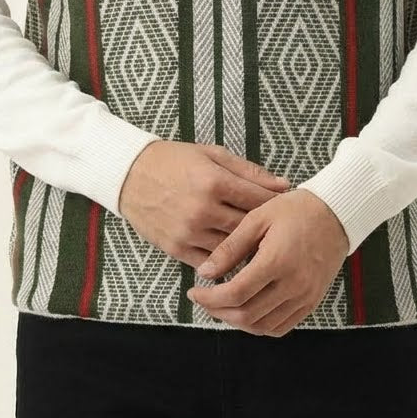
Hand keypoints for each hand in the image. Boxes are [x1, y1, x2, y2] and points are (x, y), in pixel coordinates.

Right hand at [118, 140, 290, 269]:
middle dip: (266, 230)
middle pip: (249, 228)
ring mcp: (189, 232)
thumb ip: (249, 171)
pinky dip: (225, 262)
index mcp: (214, 182)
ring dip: (248, 250)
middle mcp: (203, 209)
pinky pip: (210, 263)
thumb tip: (283, 185)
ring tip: (264, 247)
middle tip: (280, 232)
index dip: (276, 206)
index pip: (259, 200)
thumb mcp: (212, 155)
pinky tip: (235, 258)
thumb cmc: (174, 160)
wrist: (130, 175)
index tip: (286, 208)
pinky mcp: (176, 248)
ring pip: (232, 250)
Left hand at [186, 187, 350, 337]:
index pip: (235, 293)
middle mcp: (293, 285)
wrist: (336, 213)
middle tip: (203, 299)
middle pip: (246, 314)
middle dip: (218, 311)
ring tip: (221, 305)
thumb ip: (230, 247)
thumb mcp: (258, 217)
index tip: (194, 291)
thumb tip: (205, 272)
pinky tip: (247, 311)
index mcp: (277, 261)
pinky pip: (281, 327)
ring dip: (236, 321)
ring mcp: (304, 297)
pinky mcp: (312, 302)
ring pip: (262, 326)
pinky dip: (259, 326)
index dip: (209, 298)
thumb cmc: (295, 209)